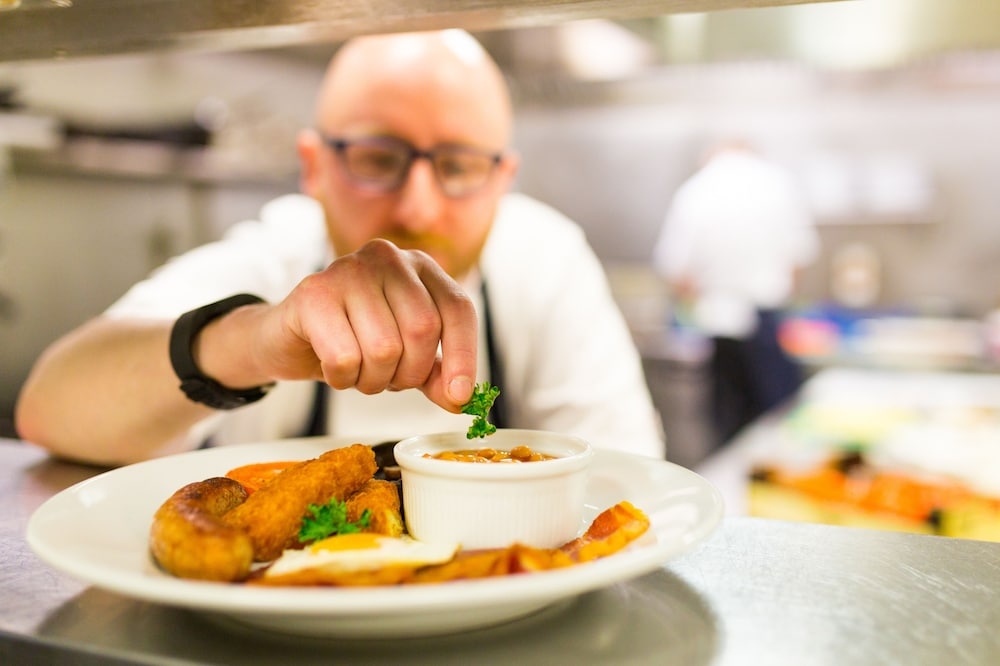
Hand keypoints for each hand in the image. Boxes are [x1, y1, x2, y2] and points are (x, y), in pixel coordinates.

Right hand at [249, 239, 477, 409]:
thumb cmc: (354, 342)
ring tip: (358, 371)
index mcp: (419, 266)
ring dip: (373, 380)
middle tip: (388, 380)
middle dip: (409, 374)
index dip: (464, 357)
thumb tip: (462, 400)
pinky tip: (333, 367)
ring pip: (384, 349)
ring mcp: (349, 269)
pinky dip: (342, 378)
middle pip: (423, 330)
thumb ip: (437, 374)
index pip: (457, 308)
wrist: (288, 338)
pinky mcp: (314, 292)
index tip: (459, 396)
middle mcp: (387, 257)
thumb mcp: (406, 358)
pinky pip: (344, 357)